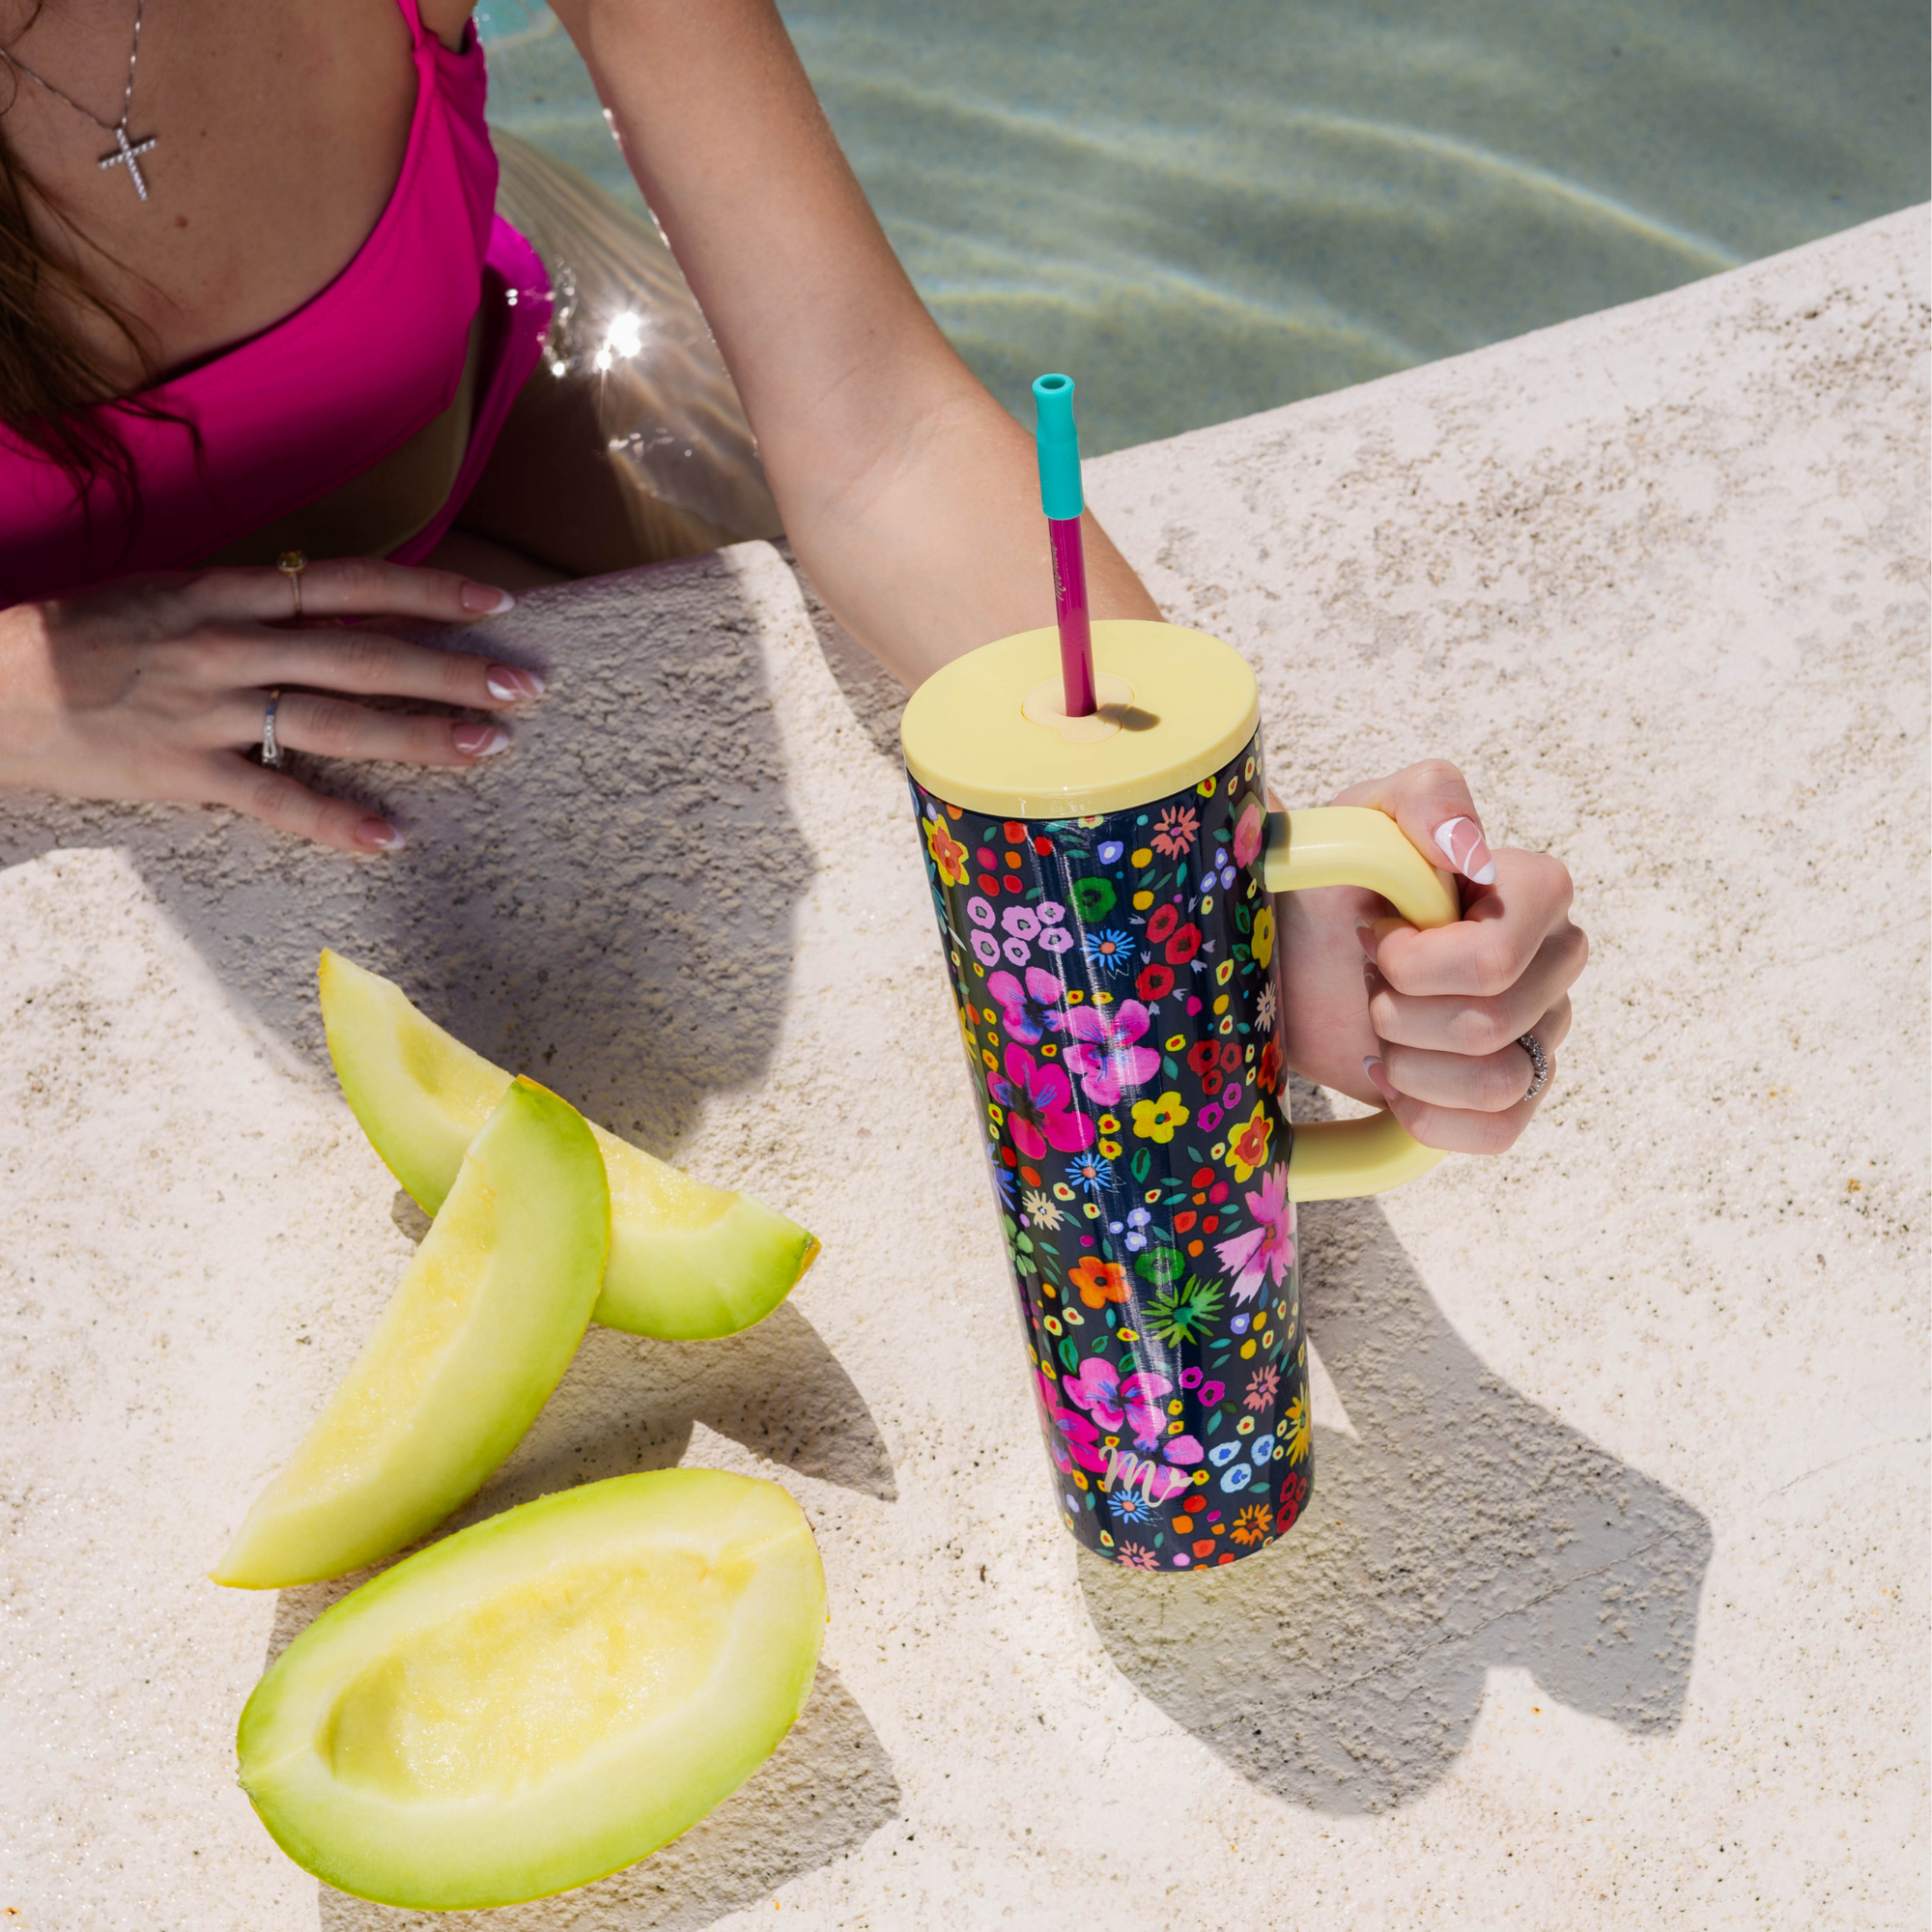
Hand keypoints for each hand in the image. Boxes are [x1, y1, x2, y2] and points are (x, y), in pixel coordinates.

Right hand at [0, 560, 544, 852]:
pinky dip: (335, 821)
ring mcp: (209, 709)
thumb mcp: (177, 594)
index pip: (350, 584)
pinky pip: (274, 800)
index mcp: (230, 592)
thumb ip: (260, 603)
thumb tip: (343, 606)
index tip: (498, 602)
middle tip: (525, 685)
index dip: (430, 591)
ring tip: (487, 747)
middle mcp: (231, 644)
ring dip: (418, 735)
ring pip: (334, 721)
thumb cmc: (89, 637)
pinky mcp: (184, 771)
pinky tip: (391, 837)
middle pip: (363, 654)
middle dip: (452, 669)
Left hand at [1275, 761, 1586, 1153]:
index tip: (1371, 935)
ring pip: (1496, 1083)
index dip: (1414, 964)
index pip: (1493, 961)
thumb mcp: (1363, 816)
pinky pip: (1498, 1132)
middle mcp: (1555, 963)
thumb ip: (1424, 799)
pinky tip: (1394, 1081)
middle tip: (1369, 982)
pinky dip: (1429, 1116)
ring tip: (1380, 1030)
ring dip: (1410, 1063)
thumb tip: (1468, 849)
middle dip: (1399, 1011)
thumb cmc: (1336, 883)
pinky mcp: (1514, 1096)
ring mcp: (1541, 1032)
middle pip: (1486, 1025)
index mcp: (1537, 893)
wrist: (1296, 958)